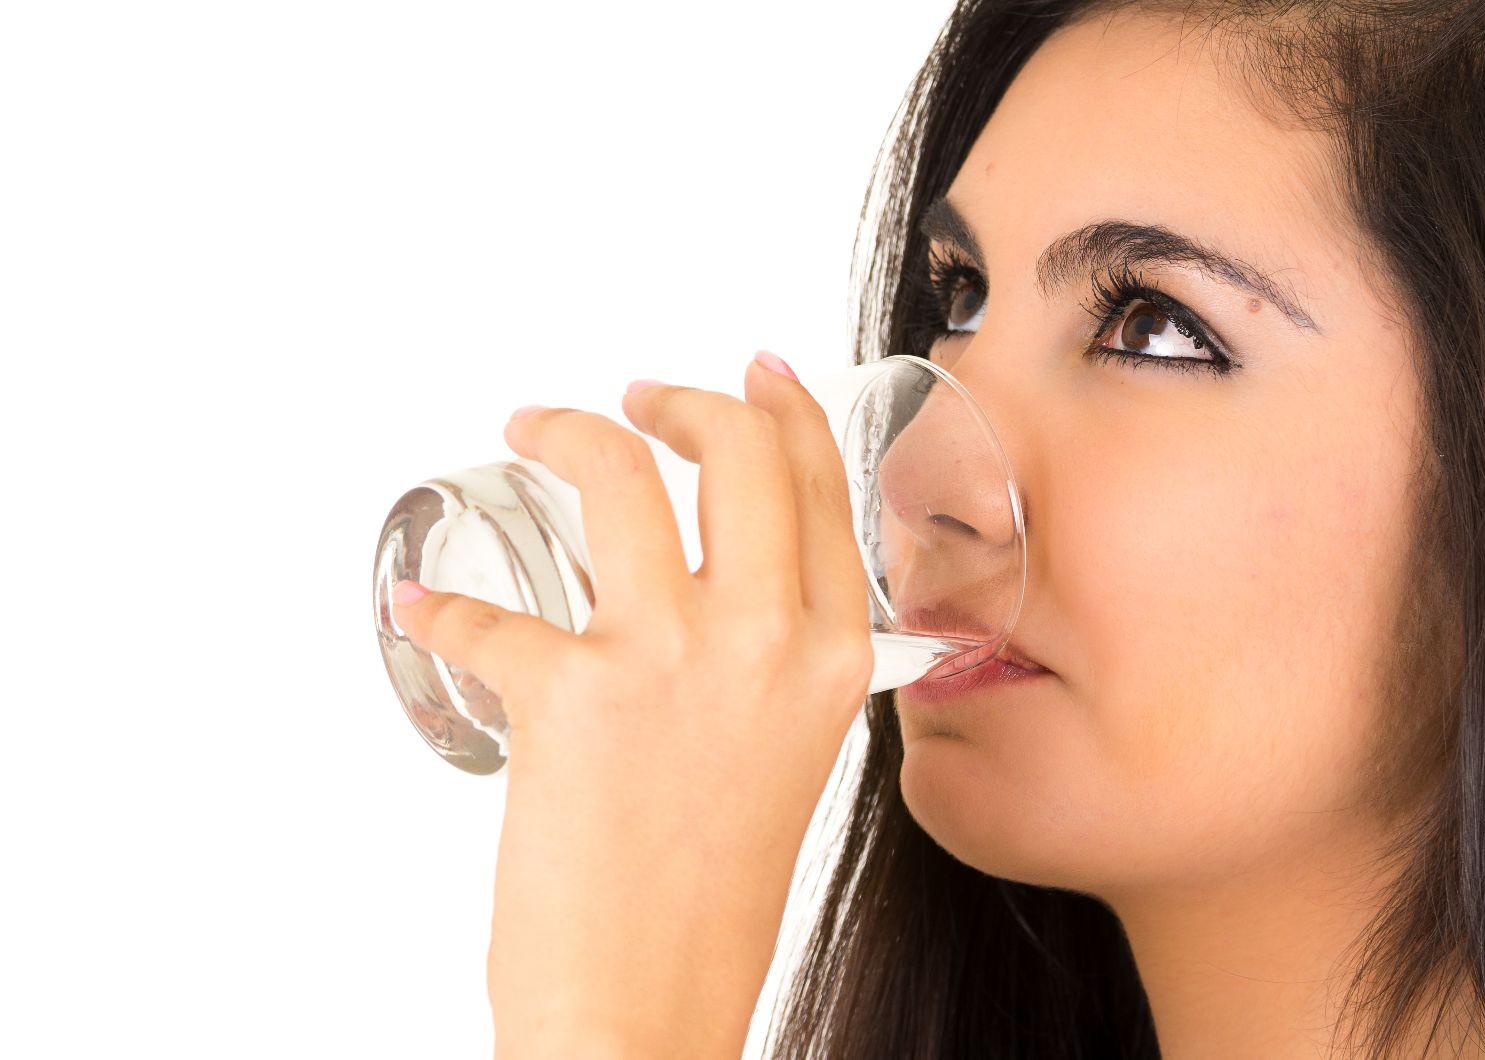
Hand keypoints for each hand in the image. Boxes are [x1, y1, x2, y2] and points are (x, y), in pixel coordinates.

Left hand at [390, 353, 874, 1058]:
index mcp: (833, 662)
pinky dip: (444, 606)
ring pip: (623, 474)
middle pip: (739, 452)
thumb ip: (773, 667)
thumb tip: (726, 595)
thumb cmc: (706, 903)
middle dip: (682, 400)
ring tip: (534, 428)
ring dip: (566, 430)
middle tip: (637, 401)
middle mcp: (767, 644)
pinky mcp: (571, 693)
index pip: (824, 492)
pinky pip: (488, 611)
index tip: (757, 375)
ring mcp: (672, 660)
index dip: (785, 411)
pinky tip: (425, 606)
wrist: (647, 1008)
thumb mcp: (784, 760)